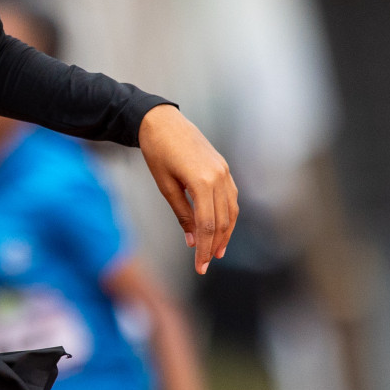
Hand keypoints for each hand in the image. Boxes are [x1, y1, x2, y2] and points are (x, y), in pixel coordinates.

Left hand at [138, 105, 237, 274]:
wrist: (162, 122)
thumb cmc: (157, 152)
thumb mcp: (165, 186)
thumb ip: (182, 214)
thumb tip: (192, 241)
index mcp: (202, 182)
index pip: (207, 225)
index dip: (204, 249)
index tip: (199, 268)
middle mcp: (219, 177)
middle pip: (222, 221)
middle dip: (214, 245)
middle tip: (206, 264)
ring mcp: (224, 172)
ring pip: (231, 212)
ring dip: (225, 234)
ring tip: (215, 251)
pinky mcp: (224, 168)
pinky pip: (231, 198)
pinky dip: (227, 216)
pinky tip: (220, 228)